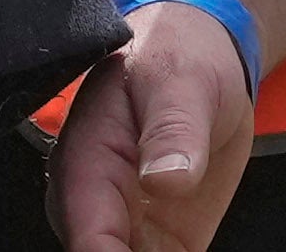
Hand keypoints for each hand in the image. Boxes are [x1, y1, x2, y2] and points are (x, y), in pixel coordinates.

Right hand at [46, 1, 253, 251]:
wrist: (198, 54)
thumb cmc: (177, 54)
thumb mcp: (181, 80)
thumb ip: (172, 128)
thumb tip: (166, 180)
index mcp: (87, 158)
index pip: (88, 234)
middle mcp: (96, 199)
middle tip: (172, 246)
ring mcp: (126, 222)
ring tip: (183, 244)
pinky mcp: (157, 238)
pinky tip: (189, 248)